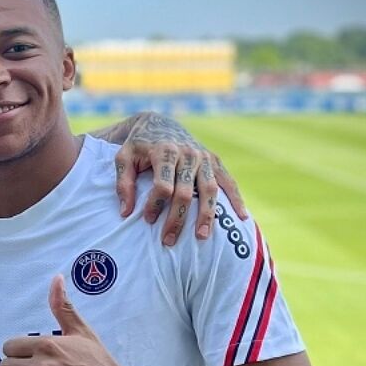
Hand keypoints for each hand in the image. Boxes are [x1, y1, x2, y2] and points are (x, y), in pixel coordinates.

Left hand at [112, 112, 247, 244]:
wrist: (159, 124)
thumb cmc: (139, 146)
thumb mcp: (124, 158)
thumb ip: (124, 183)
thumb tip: (126, 212)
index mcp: (164, 151)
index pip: (163, 185)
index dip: (155, 205)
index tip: (148, 220)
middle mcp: (188, 154)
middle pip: (186, 192)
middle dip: (177, 219)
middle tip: (169, 241)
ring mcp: (204, 157)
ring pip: (209, 190)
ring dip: (206, 215)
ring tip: (201, 237)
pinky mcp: (215, 160)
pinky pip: (228, 182)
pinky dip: (236, 199)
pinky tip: (242, 218)